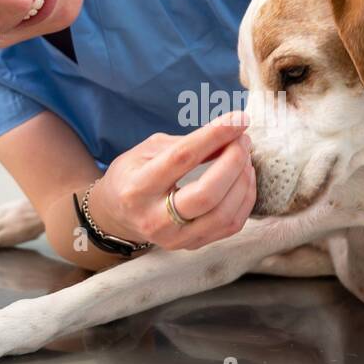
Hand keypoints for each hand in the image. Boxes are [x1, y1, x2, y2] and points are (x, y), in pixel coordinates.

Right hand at [87, 110, 255, 250]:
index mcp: (138, 188)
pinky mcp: (193, 245)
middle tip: (242, 139)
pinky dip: (245, 198)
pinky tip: (244, 178)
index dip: (214, 136)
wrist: (117, 215)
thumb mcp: (150, 150)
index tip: (238, 118)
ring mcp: (175, 238)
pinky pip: (231, 225)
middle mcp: (155, 219)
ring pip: (224, 214)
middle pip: (207, 194)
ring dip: (243, 180)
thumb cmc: (134, 175)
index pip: (182, 159)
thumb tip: (229, 137)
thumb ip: (188, 144)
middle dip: (233, 161)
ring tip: (244, 156)